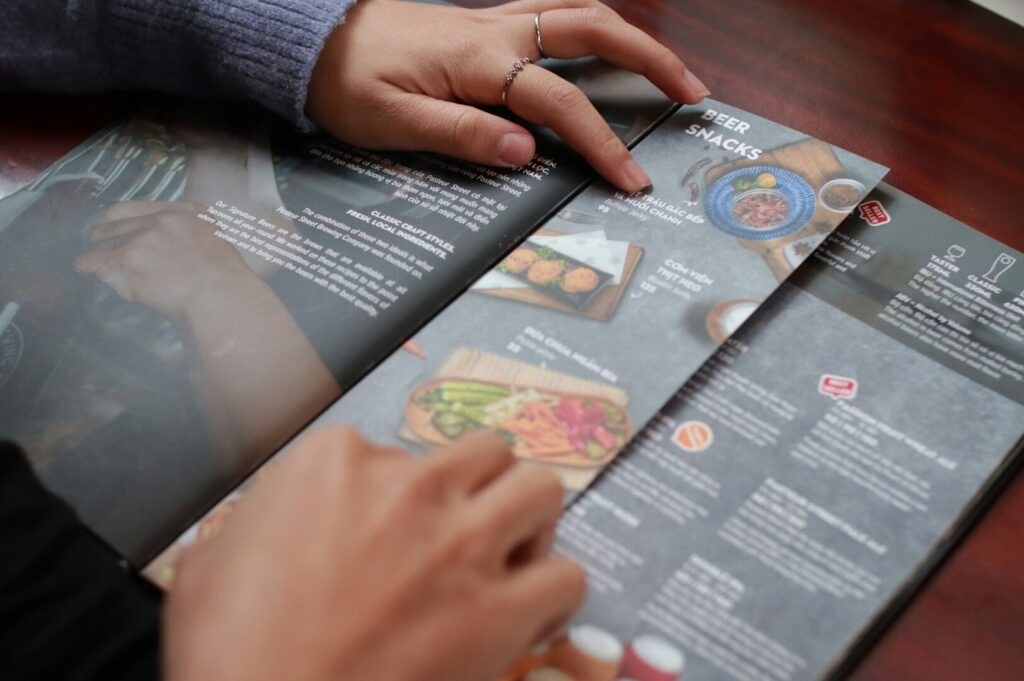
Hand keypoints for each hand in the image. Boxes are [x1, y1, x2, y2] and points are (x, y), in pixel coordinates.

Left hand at [74, 201, 261, 323]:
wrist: (220, 299)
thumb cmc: (227, 284)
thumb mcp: (217, 245)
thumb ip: (193, 237)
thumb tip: (174, 249)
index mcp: (188, 213)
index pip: (142, 207)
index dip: (121, 216)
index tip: (111, 223)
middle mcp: (162, 220)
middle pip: (119, 222)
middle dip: (107, 235)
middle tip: (101, 245)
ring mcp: (143, 239)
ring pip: (105, 242)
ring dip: (99, 252)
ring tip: (93, 263)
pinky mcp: (126, 261)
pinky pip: (94, 261)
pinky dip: (87, 266)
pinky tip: (84, 270)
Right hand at [163, 428, 583, 680]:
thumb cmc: (225, 654)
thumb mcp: (212, 561)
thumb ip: (261, 519)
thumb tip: (277, 526)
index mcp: (335, 461)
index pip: (397, 449)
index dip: (399, 496)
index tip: (389, 533)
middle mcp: (409, 486)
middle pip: (487, 451)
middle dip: (482, 489)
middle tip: (468, 529)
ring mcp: (460, 545)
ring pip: (543, 488)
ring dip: (531, 522)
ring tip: (513, 554)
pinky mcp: (498, 611)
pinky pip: (567, 577)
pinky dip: (555, 596)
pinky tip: (529, 617)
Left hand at [308, 0, 709, 190]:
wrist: (311, 39)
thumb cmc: (345, 83)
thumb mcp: (391, 122)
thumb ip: (460, 135)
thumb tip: (526, 151)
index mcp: (478, 62)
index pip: (559, 102)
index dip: (601, 142)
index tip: (631, 179)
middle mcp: (496, 32)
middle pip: (592, 29)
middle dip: (649, 58)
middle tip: (693, 91)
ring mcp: (492, 21)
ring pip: (577, 10)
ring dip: (629, 34)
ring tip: (667, 67)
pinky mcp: (483, 23)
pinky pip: (551, 10)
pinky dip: (590, 23)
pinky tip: (604, 43)